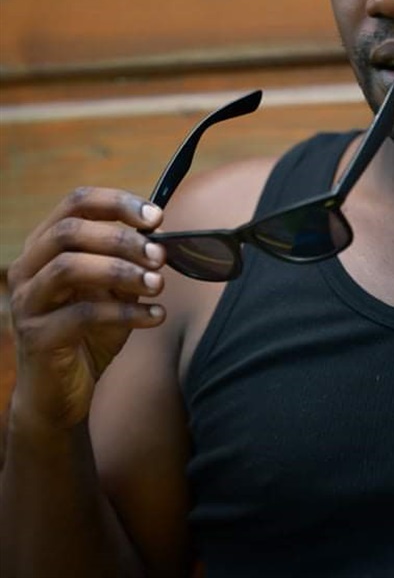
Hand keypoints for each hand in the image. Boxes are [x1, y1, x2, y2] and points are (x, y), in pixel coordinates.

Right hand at [7, 188, 164, 433]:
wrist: (61, 395)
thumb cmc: (90, 333)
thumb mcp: (115, 290)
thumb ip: (130, 261)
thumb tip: (161, 234)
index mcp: (45, 245)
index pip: (75, 203)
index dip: (117, 203)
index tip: (157, 215)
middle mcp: (28, 267)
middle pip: (69, 231)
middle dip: (121, 238)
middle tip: (159, 255)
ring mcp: (27, 302)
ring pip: (68, 267)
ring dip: (121, 271)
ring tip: (157, 284)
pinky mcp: (36, 337)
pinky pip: (82, 315)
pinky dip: (125, 312)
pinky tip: (155, 317)